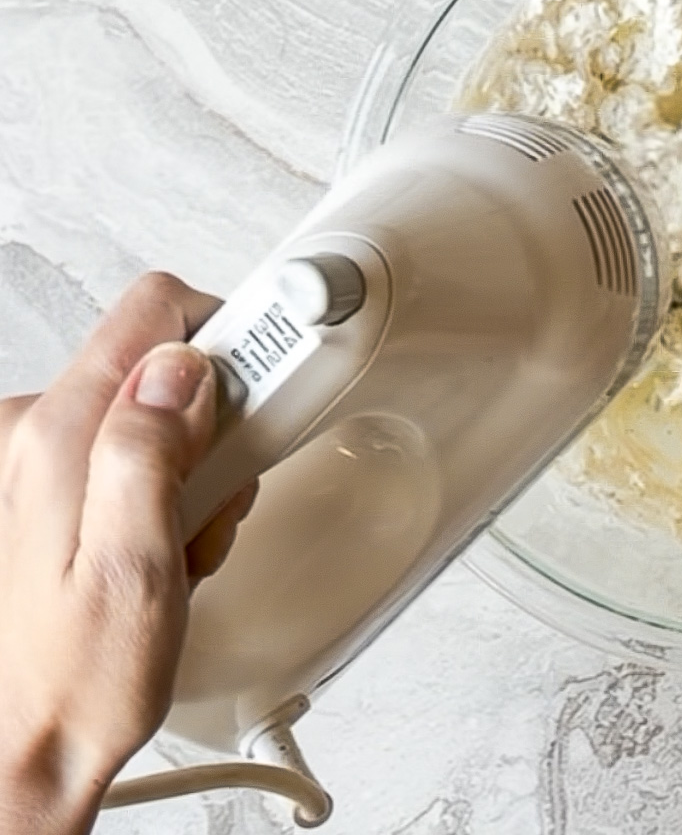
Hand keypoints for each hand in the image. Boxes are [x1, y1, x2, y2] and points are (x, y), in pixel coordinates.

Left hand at [0, 273, 256, 834]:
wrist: (21, 751)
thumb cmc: (75, 682)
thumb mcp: (133, 570)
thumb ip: (149, 454)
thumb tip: (180, 370)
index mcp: (53, 438)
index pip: (157, 313)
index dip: (233, 334)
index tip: (273, 377)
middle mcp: (31, 435)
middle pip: (164, 363)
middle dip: (219, 418)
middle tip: (226, 492)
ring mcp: (36, 461)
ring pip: (155, 409)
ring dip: (196, 461)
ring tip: (190, 537)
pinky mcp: (49, 487)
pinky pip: (132, 447)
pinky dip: (167, 482)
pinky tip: (166, 540)